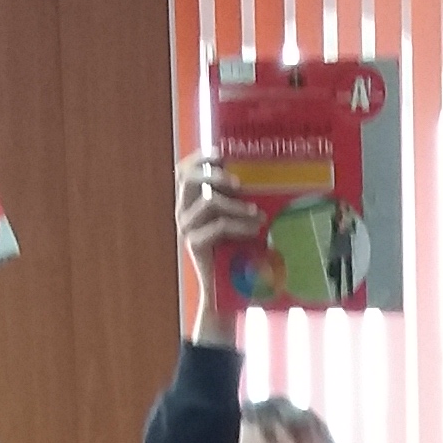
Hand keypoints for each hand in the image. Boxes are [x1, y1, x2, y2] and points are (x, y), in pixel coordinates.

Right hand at [176, 151, 261, 267]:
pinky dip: (241, 225)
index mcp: (190, 201)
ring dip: (238, 205)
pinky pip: (219, 225)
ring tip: (259, 214)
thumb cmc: (235, 251)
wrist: (224, 289)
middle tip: (239, 182)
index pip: (185, 170)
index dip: (200, 158)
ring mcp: (186, 227)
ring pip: (210, 201)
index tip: (222, 153)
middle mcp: (183, 211)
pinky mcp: (194, 243)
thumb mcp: (236, 219)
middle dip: (214, 173)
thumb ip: (237, 199)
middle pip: (189, 178)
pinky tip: (256, 229)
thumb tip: (259, 177)